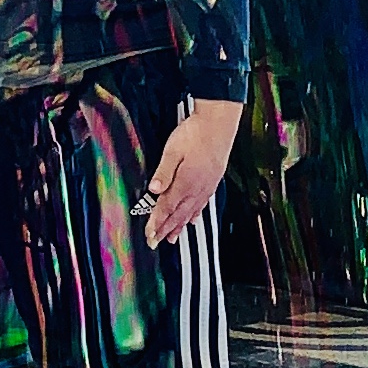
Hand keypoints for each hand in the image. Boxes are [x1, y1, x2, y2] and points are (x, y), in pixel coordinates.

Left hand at [143, 99, 243, 246]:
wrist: (218, 125)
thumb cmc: (194, 134)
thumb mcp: (172, 150)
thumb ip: (163, 172)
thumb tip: (153, 190)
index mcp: (185, 182)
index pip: (167, 208)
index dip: (156, 223)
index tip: (149, 235)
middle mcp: (196, 188)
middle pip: (178, 215)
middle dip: (165, 230)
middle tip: (155, 243)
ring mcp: (206, 187)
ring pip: (190, 212)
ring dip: (179, 227)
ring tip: (172, 239)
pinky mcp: (212, 182)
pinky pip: (201, 205)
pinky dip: (194, 216)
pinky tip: (191, 221)